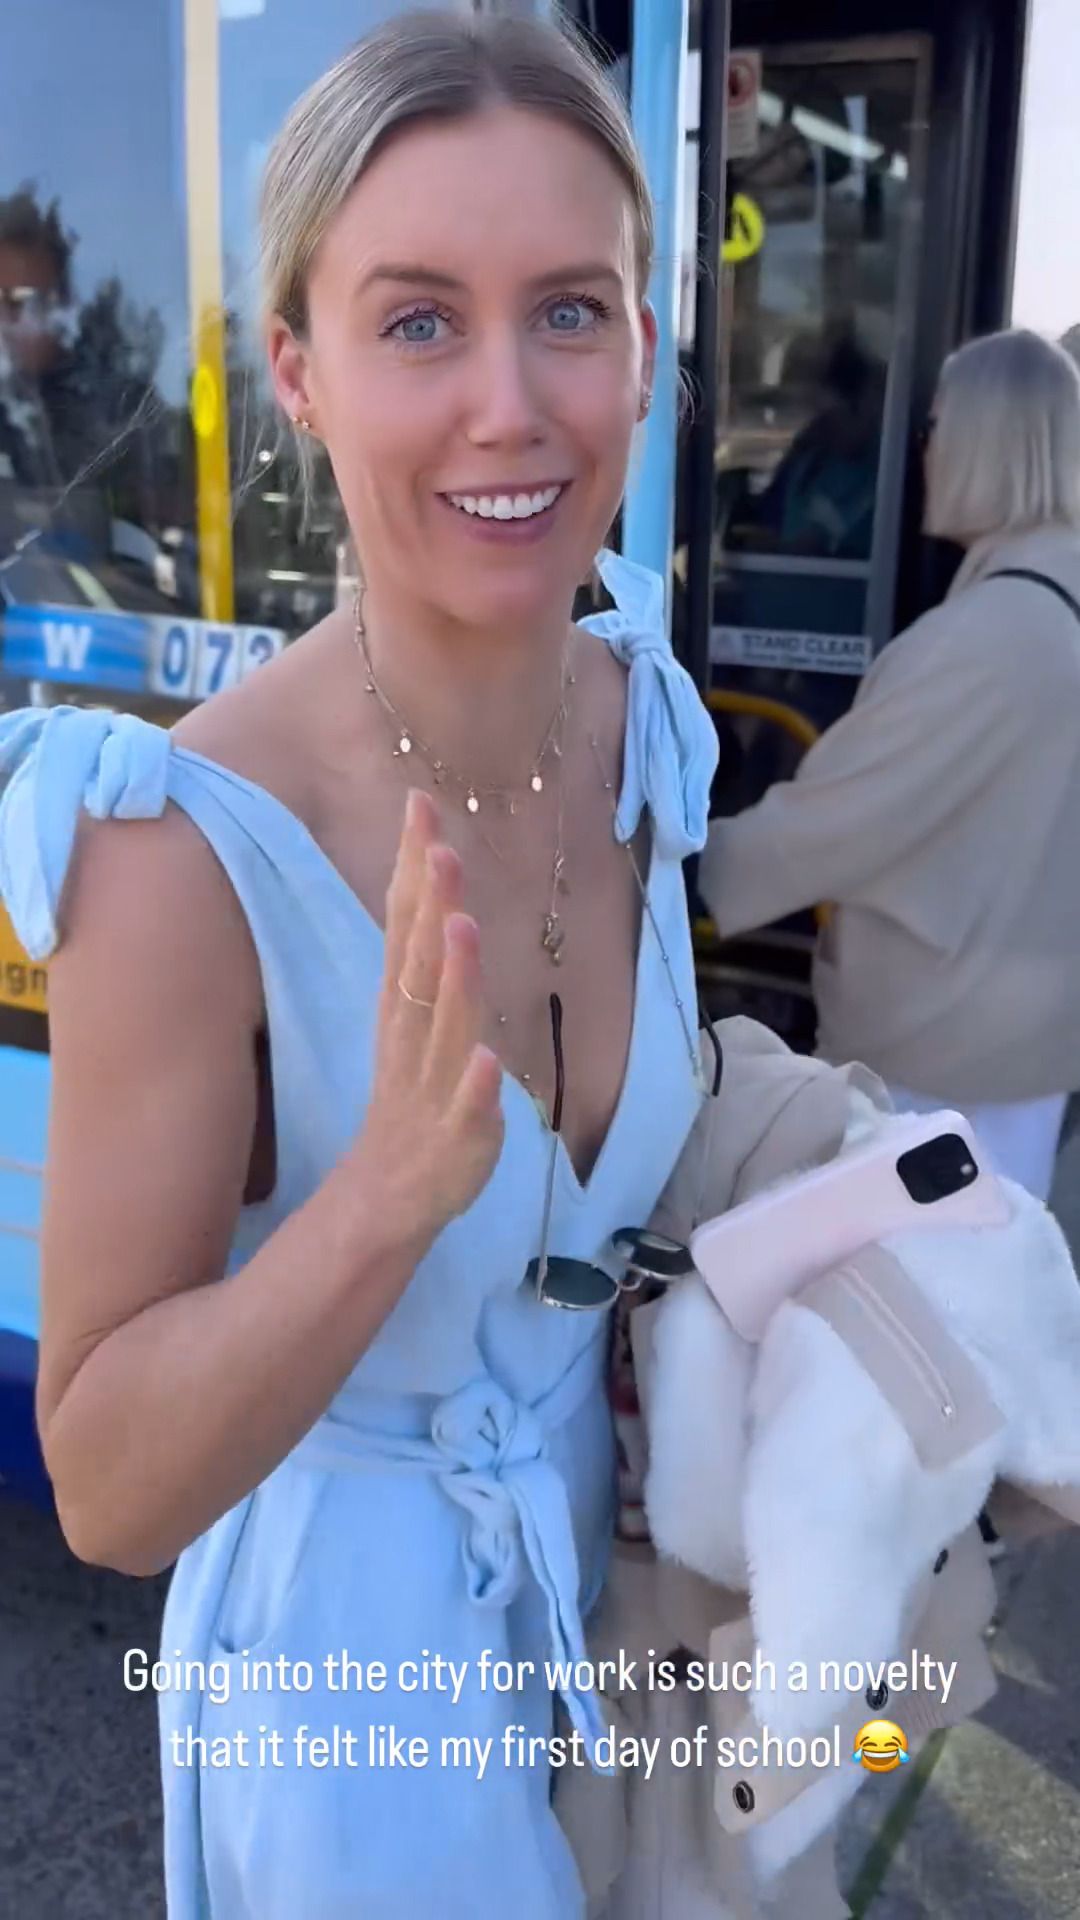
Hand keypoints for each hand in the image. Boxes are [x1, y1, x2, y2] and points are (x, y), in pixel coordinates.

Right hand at [350, 790, 504, 1247]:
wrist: (391, 1193)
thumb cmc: (416, 1094)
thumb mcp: (418, 1015)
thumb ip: (428, 952)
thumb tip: (433, 875)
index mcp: (405, 1001)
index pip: (406, 921)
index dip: (412, 865)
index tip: (420, 805)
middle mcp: (413, 1033)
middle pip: (420, 960)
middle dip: (431, 904)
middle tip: (440, 847)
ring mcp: (432, 1083)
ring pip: (443, 1025)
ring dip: (453, 978)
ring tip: (461, 927)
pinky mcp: (456, 1133)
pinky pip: (467, 1106)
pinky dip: (476, 1083)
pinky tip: (488, 1059)